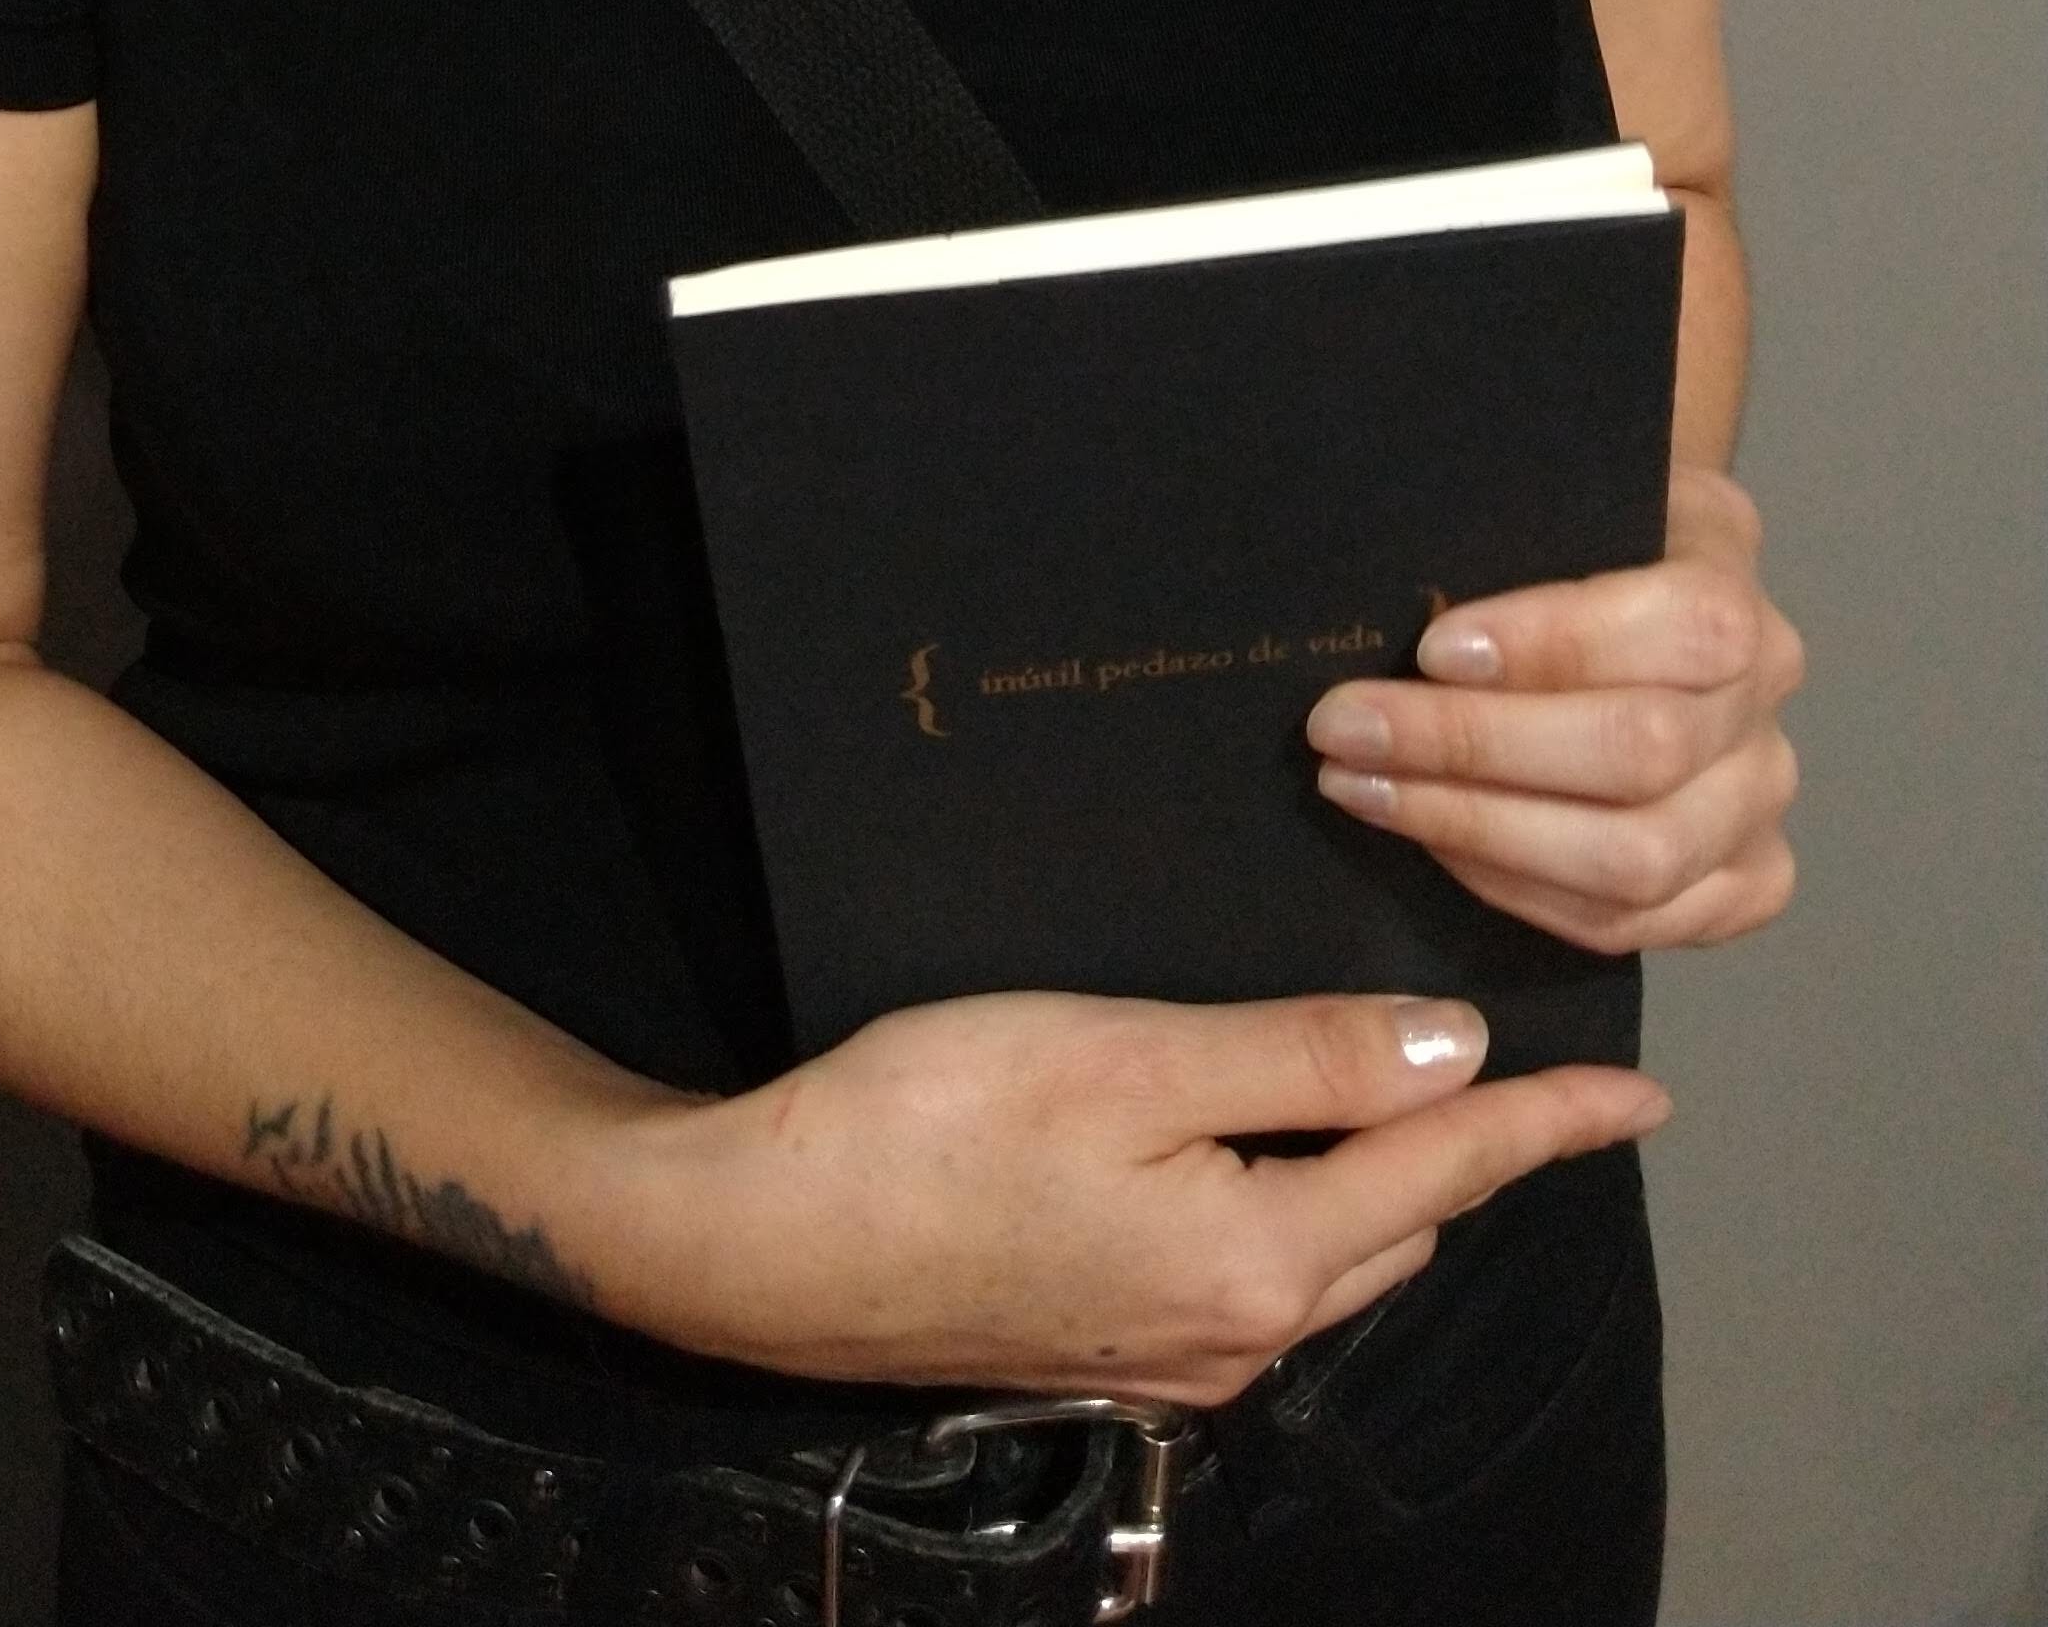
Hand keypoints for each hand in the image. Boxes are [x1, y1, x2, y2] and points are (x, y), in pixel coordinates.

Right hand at [578, 986, 1665, 1403]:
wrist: (760, 1242)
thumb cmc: (929, 1125)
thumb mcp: (1124, 1059)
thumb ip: (1296, 1056)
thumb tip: (1449, 1049)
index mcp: (1257, 1258)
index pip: (1444, 1164)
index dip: (1547, 1120)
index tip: (1643, 1095)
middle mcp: (1235, 1333)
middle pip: (1401, 1220)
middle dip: (1481, 1149)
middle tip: (1552, 1083)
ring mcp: (1171, 1354)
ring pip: (1334, 1255)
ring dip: (1397, 1178)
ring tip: (1438, 1103)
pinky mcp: (1109, 1344)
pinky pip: (1263, 1274)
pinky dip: (1311, 1205)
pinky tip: (1289, 1156)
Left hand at [1306, 468, 1803, 953]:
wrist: (1635, 586)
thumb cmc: (1573, 536)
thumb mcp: (1556, 494)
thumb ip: (1511, 540)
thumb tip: (1404, 605)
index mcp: (1729, 572)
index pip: (1679, 626)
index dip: (1554, 645)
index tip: (1430, 649)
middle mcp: (1767, 695)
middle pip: (1642, 753)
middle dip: (1471, 747)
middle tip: (1345, 728)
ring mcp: (1760, 801)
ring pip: (1635, 859)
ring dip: (1476, 828)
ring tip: (1364, 789)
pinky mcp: (1742, 884)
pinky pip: (1627, 923)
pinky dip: (1515, 889)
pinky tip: (1432, 841)